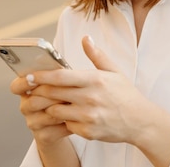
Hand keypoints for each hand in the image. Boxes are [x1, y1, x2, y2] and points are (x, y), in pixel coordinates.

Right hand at [10, 73, 70, 144]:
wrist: (62, 125)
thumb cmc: (60, 99)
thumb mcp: (57, 85)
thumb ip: (55, 76)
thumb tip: (61, 68)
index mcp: (27, 91)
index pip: (16, 86)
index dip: (23, 83)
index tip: (32, 78)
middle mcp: (26, 107)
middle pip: (34, 101)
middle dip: (53, 95)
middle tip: (69, 91)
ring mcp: (33, 122)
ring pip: (48, 114)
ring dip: (64, 108)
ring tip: (75, 103)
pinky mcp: (44, 136)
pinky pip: (57, 128)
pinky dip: (70, 122)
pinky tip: (77, 117)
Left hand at [22, 36, 169, 166]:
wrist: (140, 121)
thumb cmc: (126, 95)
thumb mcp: (114, 71)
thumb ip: (97, 55)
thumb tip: (86, 39)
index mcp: (95, 80)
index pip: (61, 76)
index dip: (42, 76)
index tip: (29, 74)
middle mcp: (90, 98)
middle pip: (53, 93)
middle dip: (38, 91)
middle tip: (29, 88)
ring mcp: (88, 116)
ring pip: (55, 111)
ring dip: (49, 106)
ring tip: (46, 102)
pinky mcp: (88, 131)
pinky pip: (66, 124)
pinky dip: (63, 120)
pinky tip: (64, 115)